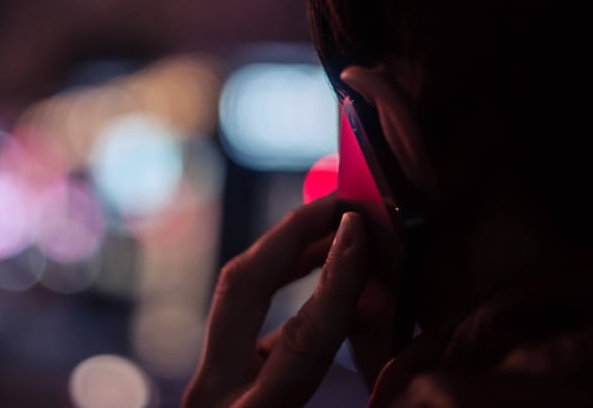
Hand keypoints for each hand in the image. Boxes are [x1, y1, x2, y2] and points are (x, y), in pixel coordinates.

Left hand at [183, 195, 369, 406]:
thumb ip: (363, 379)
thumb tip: (384, 312)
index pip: (300, 339)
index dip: (335, 279)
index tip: (357, 228)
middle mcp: (214, 396)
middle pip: (241, 286)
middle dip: (290, 235)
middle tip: (337, 204)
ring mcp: (208, 386)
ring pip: (239, 296)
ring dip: (289, 257)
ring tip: (336, 233)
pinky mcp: (215, 382)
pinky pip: (249, 323)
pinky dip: (287, 297)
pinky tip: (322, 286)